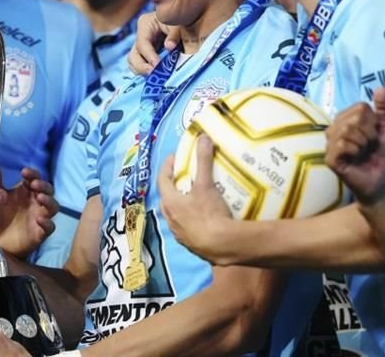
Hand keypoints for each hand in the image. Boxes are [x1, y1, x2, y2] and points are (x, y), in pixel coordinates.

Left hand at [0, 167, 57, 257]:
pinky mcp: (41, 233)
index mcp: (26, 191)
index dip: (32, 174)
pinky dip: (47, 223)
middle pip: (48, 190)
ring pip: (53, 206)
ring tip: (40, 197)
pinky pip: (50, 227)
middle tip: (34, 184)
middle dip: (43, 185)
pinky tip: (40, 220)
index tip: (24, 172)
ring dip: (49, 201)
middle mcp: (36, 202)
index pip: (35, 178)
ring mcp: (41, 217)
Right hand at [127, 12, 179, 74]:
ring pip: (134, 63)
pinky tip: (156, 76)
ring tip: (155, 77)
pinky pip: (141, 66)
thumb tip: (169, 47)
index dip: (149, 56)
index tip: (157, 66)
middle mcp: (140, 37)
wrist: (182, 18)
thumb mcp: (177, 23)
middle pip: (133, 56)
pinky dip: (147, 72)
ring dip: (143, 72)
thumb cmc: (179, 19)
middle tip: (154, 74)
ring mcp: (142, 47)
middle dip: (141, 67)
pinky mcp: (146, 55)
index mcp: (145, 25)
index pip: (142, 43)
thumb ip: (174, 34)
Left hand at [157, 135, 236, 263]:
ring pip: (177, 213)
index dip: (167, 166)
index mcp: (170, 202)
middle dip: (175, 185)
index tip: (174, 158)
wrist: (222, 246)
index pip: (162, 180)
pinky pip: (187, 227)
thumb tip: (203, 137)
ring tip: (195, 195)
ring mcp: (179, 233)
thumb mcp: (206, 184)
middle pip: (168, 197)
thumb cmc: (209, 213)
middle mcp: (170, 218)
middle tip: (186, 176)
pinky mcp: (190, 244)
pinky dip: (191, 218)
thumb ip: (203, 160)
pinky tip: (204, 216)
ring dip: (183, 203)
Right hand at [325, 87, 384, 205]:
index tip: (374, 135)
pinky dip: (355, 151)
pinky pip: (342, 144)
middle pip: (354, 118)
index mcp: (346, 119)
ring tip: (363, 152)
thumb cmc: (381, 154)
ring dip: (363, 142)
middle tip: (369, 145)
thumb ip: (384, 108)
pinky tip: (355, 158)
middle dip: (369, 133)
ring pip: (347, 130)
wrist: (380, 180)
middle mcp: (334, 128)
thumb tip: (380, 87)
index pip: (360, 107)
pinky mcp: (329, 157)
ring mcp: (329, 143)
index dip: (373, 121)